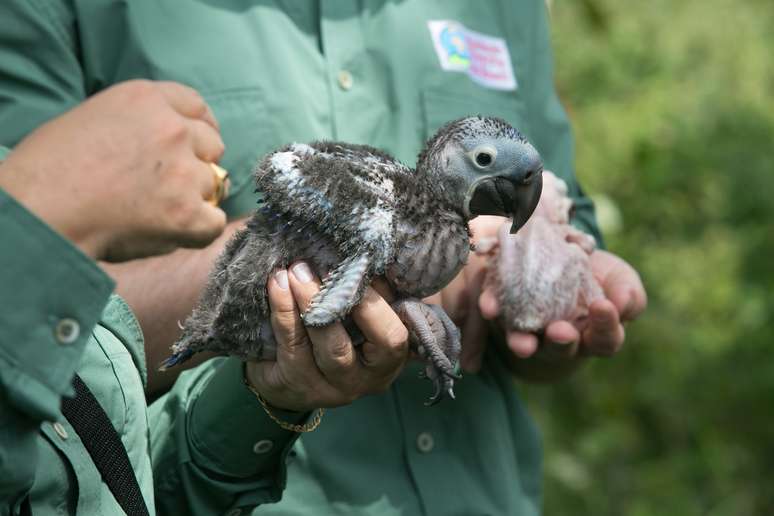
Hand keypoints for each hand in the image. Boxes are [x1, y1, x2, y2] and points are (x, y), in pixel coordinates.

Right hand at [0, 80, 226, 261]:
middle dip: (197, 165)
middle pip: (213, 145)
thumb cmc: (49, 171)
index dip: (201, 128)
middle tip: (168, 186)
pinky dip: (198, 232)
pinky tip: (171, 233)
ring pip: (212, 185)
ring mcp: (183, 171)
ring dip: (192, 200)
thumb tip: (172, 140)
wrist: (38, 212)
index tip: (197, 145)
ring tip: (151, 212)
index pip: (197, 106)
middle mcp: (171, 129)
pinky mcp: (186, 213)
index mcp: (145, 98)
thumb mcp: (93, 118)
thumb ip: (138, 123)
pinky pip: (213, 223)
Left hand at [245, 262, 408, 411]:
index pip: (391, 338)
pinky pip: (289, 346)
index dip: (374, 305)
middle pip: (344, 348)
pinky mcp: (293, 385)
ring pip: (315, 347)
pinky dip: (282, 311)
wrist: (296, 375)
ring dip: (303, 304)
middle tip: (313, 267)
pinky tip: (277, 285)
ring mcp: (325, 388)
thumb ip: (378, 292)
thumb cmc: (344, 330)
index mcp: (386, 360)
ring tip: (292, 271)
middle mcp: (360, 380)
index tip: (355, 269)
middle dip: (331, 303)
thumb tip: (373, 254)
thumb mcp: (367, 315)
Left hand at [479, 249, 646, 379]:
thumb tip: (621, 305)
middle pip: (563, 349)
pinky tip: (488, 305)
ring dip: (522, 343)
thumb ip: (627, 292)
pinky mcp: (504, 317)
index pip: (606, 338)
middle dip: (561, 341)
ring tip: (520, 342)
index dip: (606, 325)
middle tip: (560, 331)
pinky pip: (497, 318)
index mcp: (595, 334)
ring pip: (527, 344)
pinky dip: (492, 311)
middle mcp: (562, 341)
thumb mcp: (617, 279)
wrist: (554, 262)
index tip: (603, 306)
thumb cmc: (595, 276)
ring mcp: (531, 333)